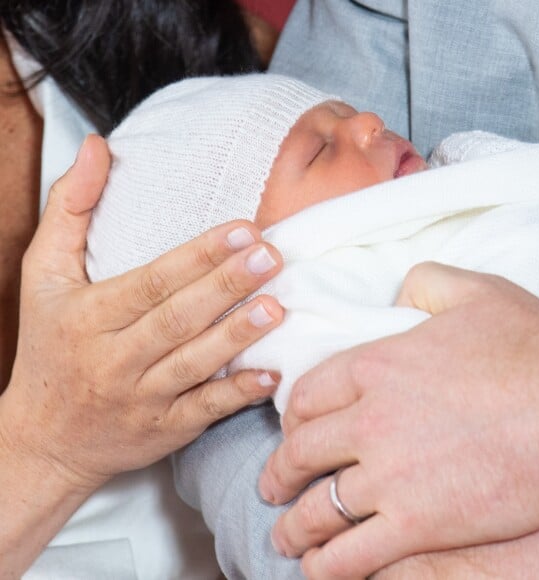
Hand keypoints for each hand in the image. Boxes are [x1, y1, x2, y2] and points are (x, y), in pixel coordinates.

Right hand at [0, 135, 283, 490]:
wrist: (43, 439)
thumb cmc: (48, 347)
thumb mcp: (41, 276)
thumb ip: (69, 208)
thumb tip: (97, 146)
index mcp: (88, 317)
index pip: (150, 282)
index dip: (197, 256)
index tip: (241, 229)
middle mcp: (114, 359)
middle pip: (177, 319)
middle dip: (226, 286)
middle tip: (271, 255)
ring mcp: (141, 398)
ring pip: (194, 364)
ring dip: (237, 335)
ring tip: (276, 306)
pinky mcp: (164, 430)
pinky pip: (203, 411)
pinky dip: (237, 394)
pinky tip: (270, 373)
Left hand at [259, 262, 538, 578]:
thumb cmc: (532, 349)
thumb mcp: (473, 292)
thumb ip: (423, 284)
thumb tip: (398, 293)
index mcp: (374, 365)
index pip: (306, 395)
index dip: (291, 417)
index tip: (290, 431)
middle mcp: (368, 420)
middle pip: (301, 452)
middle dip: (279, 473)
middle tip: (272, 486)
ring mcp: (389, 476)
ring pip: (319, 508)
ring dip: (294, 526)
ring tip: (286, 536)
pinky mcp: (418, 524)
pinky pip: (354, 554)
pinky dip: (328, 566)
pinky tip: (318, 568)